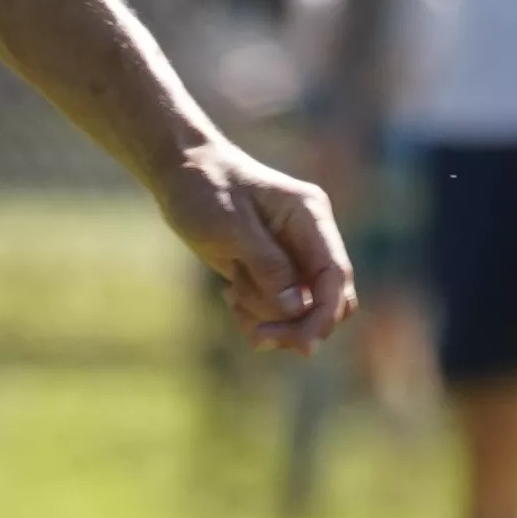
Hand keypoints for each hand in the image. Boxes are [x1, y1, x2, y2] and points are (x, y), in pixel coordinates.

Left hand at [155, 130, 354, 350]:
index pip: (335, 275)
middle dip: (296, 325)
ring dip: (265, 315)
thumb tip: (297, 308)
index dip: (325, 314)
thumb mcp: (232, 228)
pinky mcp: (273, 270)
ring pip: (300, 311)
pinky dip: (255, 314)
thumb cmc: (204, 189)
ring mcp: (293, 256)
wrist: (181, 172)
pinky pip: (278, 309)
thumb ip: (268, 267)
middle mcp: (309, 238)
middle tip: (258, 338)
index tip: (302, 345)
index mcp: (310, 217)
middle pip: (328, 300)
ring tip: (230, 294)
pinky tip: (229, 296)